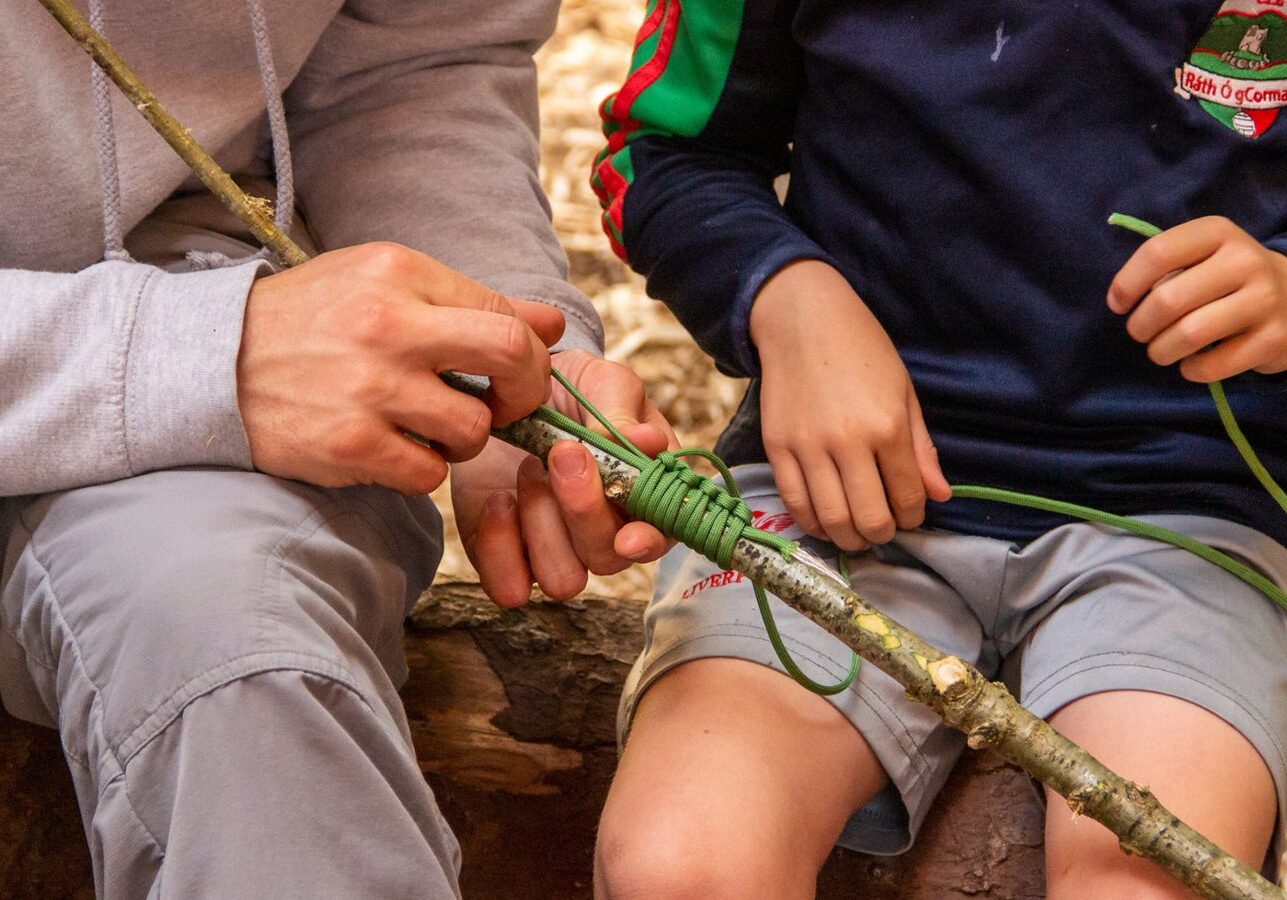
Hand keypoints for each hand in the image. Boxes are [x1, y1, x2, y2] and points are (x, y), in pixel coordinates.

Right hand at [237, 242, 564, 492]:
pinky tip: (391, 450)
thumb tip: (551, 323)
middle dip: (524, 393)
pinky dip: (420, 470)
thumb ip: (470, 302)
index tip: (513, 375)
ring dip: (462, 440)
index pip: (506, 315)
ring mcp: (369, 388)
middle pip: (510, 358)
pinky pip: (427, 474)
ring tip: (427, 428)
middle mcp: (388, 325)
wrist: (211, 363)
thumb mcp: (383, 284)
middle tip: (502, 406)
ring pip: (472, 430)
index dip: (528, 354)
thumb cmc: (312, 321)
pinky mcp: (348, 443)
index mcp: (400, 272)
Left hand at [452, 350, 676, 606]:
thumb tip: (649, 442)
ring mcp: (557, 549)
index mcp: (647, 497)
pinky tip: (499, 499)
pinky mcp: (508, 556)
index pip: (661, 537)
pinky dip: (501, 546)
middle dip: (584, 510)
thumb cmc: (573, 389)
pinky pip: (510, 586)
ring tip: (529, 469)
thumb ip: (622, 414)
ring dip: (544, 524)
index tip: (628, 534)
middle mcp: (607, 534)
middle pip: (608, 559)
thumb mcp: (603, 384)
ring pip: (564, 580)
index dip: (648, 542)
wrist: (509, 389)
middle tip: (563, 451)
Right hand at [749, 260, 949, 551]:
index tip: (911, 515)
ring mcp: (808, 447)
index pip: (908, 497)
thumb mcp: (904, 392)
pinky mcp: (777, 447)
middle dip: (882, 535)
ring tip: (855, 533)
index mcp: (888, 427)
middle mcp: (848, 442)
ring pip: (831, 520)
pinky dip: (812, 523)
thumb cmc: (862, 350)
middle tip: (883, 529)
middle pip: (869, 519)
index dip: (914, 517)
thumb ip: (921, 449)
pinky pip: (795, 503)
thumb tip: (940, 497)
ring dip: (848, 539)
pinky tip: (824, 521)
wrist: (803, 319)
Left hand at [1108, 216, 1286, 380]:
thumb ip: (1164, 269)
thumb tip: (1121, 300)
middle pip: (1167, 300)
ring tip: (1161, 350)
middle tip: (1141, 333)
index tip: (1118, 305)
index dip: (1126, 284)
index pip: (1157, 253)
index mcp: (1218, 233)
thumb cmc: (1226, 277)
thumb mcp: (1200, 256)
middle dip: (1140, 326)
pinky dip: (1191, 370)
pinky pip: (1212, 366)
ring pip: (1188, 335)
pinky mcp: (1275, 339)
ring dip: (1161, 351)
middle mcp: (1245, 260)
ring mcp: (1265, 300)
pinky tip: (1192, 362)